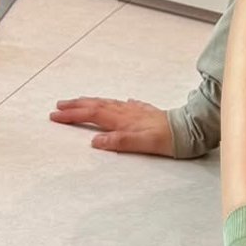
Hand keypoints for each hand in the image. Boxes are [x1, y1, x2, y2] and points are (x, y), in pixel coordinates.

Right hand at [50, 96, 175, 156]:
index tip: (55, 115)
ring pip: (108, 103)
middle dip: (75, 105)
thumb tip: (96, 141)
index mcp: (122, 120)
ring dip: (90, 102)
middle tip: (58, 106)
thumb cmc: (167, 139)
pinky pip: (124, 105)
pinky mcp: (145, 112)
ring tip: (79, 102)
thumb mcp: (143, 144)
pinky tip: (119, 103)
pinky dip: (116, 104)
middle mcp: (126, 112)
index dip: (72, 115)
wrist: (189, 130)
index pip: (92, 115)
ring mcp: (136, 110)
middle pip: (96, 106)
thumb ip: (119, 141)